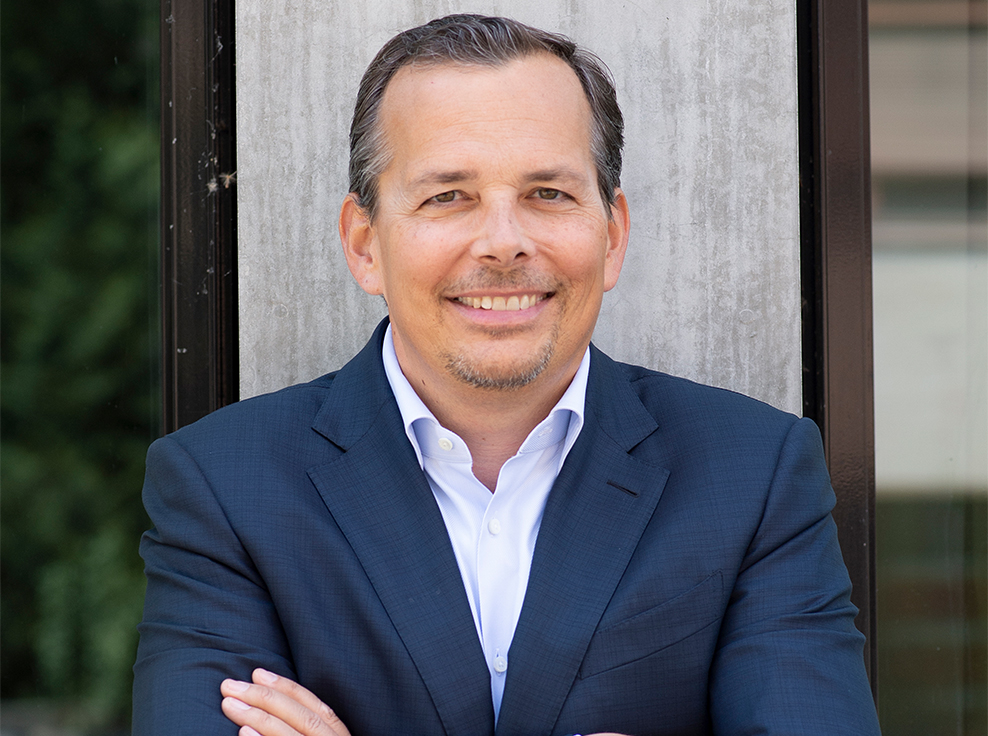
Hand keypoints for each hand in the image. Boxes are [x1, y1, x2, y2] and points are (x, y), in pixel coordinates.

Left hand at [221, 669, 350, 735]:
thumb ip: (302, 723)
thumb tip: (269, 697)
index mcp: (339, 735)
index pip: (315, 706)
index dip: (286, 687)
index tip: (257, 672)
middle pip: (302, 717)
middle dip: (265, 698)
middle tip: (230, 686)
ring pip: (292, 734)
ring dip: (259, 717)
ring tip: (230, 705)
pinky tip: (243, 732)